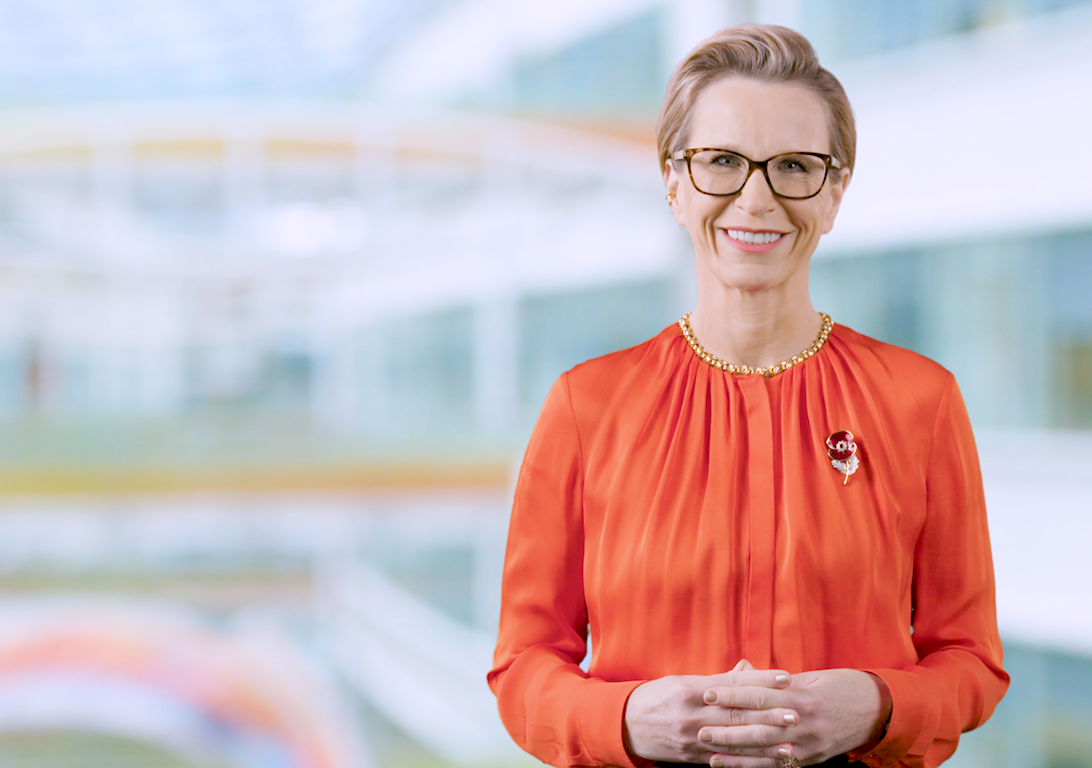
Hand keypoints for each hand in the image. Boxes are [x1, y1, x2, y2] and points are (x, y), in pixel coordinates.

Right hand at [623, 660, 799, 764]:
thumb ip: (717, 680)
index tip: (785, 678)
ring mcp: (693, 739)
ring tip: (790, 742)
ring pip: (734, 741)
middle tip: (795, 712)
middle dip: (769, 714)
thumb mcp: (683, 681)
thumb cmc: (658, 697)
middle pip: (737, 714)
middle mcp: (692, 714)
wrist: (625, 724)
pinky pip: (725, 761)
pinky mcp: (692, 758)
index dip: (760, 680)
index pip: (732, 684)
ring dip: (765, 743)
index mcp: (691, 690)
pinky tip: (767, 761)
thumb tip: (746, 670)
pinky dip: (748, 762)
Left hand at [702, 668, 891, 765]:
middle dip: (726, 728)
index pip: (758, 694)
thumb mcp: (808, 677)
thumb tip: (740, 672)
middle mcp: (802, 720)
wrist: (877, 709)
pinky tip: (733, 766)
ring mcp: (807, 743)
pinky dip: (754, 766)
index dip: (731, 694)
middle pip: (757, 724)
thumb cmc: (839, 686)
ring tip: (709, 751)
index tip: (707, 693)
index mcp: (799, 694)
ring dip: (735, 751)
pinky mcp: (811, 759)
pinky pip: (778, 764)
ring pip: (765, 748)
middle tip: (698, 728)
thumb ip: (774, 680)